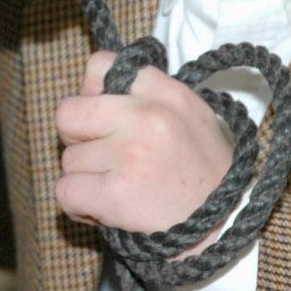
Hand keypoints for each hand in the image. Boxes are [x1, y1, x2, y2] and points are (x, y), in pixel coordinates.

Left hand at [54, 50, 232, 244]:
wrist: (225, 226)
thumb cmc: (202, 171)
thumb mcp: (188, 114)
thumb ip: (146, 95)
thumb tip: (91, 88)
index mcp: (165, 92)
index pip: (99, 64)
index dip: (91, 92)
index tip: (105, 116)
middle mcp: (146, 116)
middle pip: (68, 113)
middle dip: (76, 137)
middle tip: (100, 155)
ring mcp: (130, 153)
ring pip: (69, 159)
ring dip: (85, 177)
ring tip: (117, 187)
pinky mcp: (117, 193)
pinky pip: (65, 191)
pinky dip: (78, 205)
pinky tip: (103, 208)